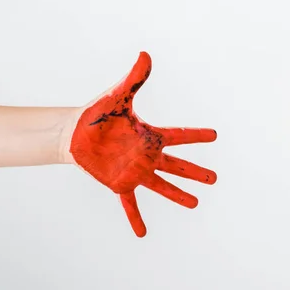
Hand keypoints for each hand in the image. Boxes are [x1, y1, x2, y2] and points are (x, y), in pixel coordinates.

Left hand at [69, 52, 216, 236]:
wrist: (74, 133)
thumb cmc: (96, 114)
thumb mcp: (117, 96)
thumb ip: (134, 80)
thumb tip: (145, 54)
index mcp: (150, 135)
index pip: (179, 135)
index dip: (196, 136)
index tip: (214, 135)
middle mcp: (147, 155)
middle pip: (177, 165)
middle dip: (196, 173)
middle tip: (214, 179)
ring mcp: (136, 171)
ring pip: (162, 186)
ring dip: (178, 195)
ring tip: (195, 203)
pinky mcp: (120, 184)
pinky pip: (130, 203)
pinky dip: (135, 218)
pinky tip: (142, 234)